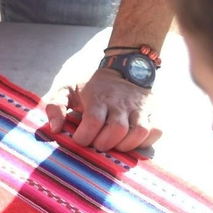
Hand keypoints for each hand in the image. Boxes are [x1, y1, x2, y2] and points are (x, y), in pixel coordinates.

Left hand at [44, 67, 160, 152]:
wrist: (123, 66)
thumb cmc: (92, 85)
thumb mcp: (67, 89)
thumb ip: (56, 106)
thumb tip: (55, 129)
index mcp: (98, 98)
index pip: (93, 121)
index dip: (84, 136)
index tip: (80, 138)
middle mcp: (120, 103)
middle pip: (117, 129)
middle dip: (104, 143)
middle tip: (97, 143)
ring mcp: (138, 108)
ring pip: (140, 132)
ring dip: (126, 145)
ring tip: (115, 144)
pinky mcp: (152, 112)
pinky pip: (156, 130)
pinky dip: (147, 141)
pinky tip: (133, 141)